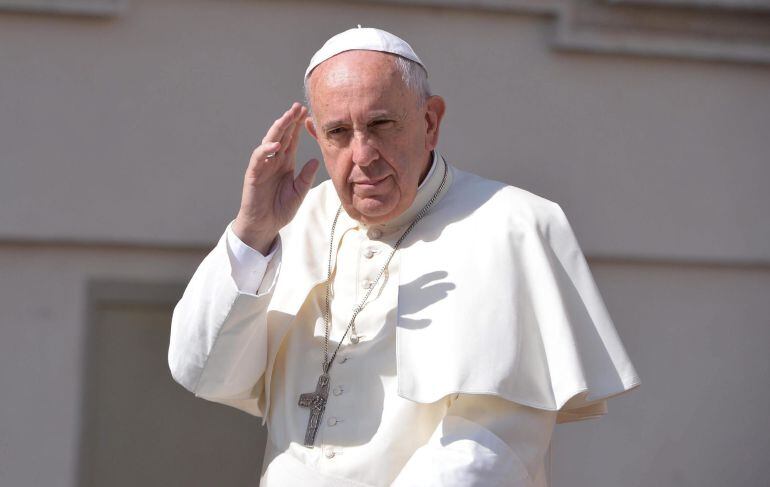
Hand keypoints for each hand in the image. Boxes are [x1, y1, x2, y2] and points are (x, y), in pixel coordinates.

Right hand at [233, 103, 319, 253]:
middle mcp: (274, 160)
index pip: (292, 140)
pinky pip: (259, 158)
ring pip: (269, 142)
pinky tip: (276, 144)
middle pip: (281, 136)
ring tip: (287, 117)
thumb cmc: (280, 209)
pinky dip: (266, 150)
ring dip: (278, 129)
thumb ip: (306, 177)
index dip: (298, 126)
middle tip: (298, 107)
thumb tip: (315, 160)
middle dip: (289, 121)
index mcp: (285, 163)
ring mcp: (263, 166)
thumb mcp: (299, 192)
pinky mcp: (253, 174)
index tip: (307, 113)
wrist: (265, 226)